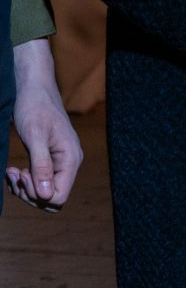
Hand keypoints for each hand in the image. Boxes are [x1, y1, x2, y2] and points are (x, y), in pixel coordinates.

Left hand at [8, 39, 82, 208]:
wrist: (35, 89)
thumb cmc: (35, 107)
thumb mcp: (34, 135)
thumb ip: (41, 165)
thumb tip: (46, 196)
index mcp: (70, 158)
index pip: (59, 196)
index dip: (38, 194)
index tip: (23, 174)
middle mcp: (69, 163)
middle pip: (52, 198)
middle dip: (30, 194)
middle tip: (15, 175)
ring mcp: (61, 162)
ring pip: (45, 193)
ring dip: (26, 189)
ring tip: (12, 173)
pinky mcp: (51, 160)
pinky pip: (41, 182)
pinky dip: (25, 182)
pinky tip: (14, 171)